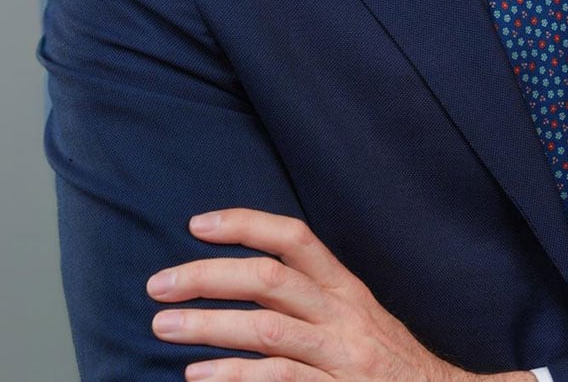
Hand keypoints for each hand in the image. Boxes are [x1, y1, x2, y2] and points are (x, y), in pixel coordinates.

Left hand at [147, 208, 533, 381]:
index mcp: (347, 289)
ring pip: (267, 329)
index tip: (197, 224)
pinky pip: (279, 381)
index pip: (295, 238)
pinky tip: (199, 376)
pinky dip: (233, 377)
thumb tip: (244, 284)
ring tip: (162, 326)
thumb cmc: (386, 365)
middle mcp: (344, 316)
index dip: (246, 224)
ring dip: (209, 326)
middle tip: (159, 284)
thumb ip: (311, 300)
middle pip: (271, 280)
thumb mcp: (357, 321)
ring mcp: (340, 357)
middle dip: (209, 277)